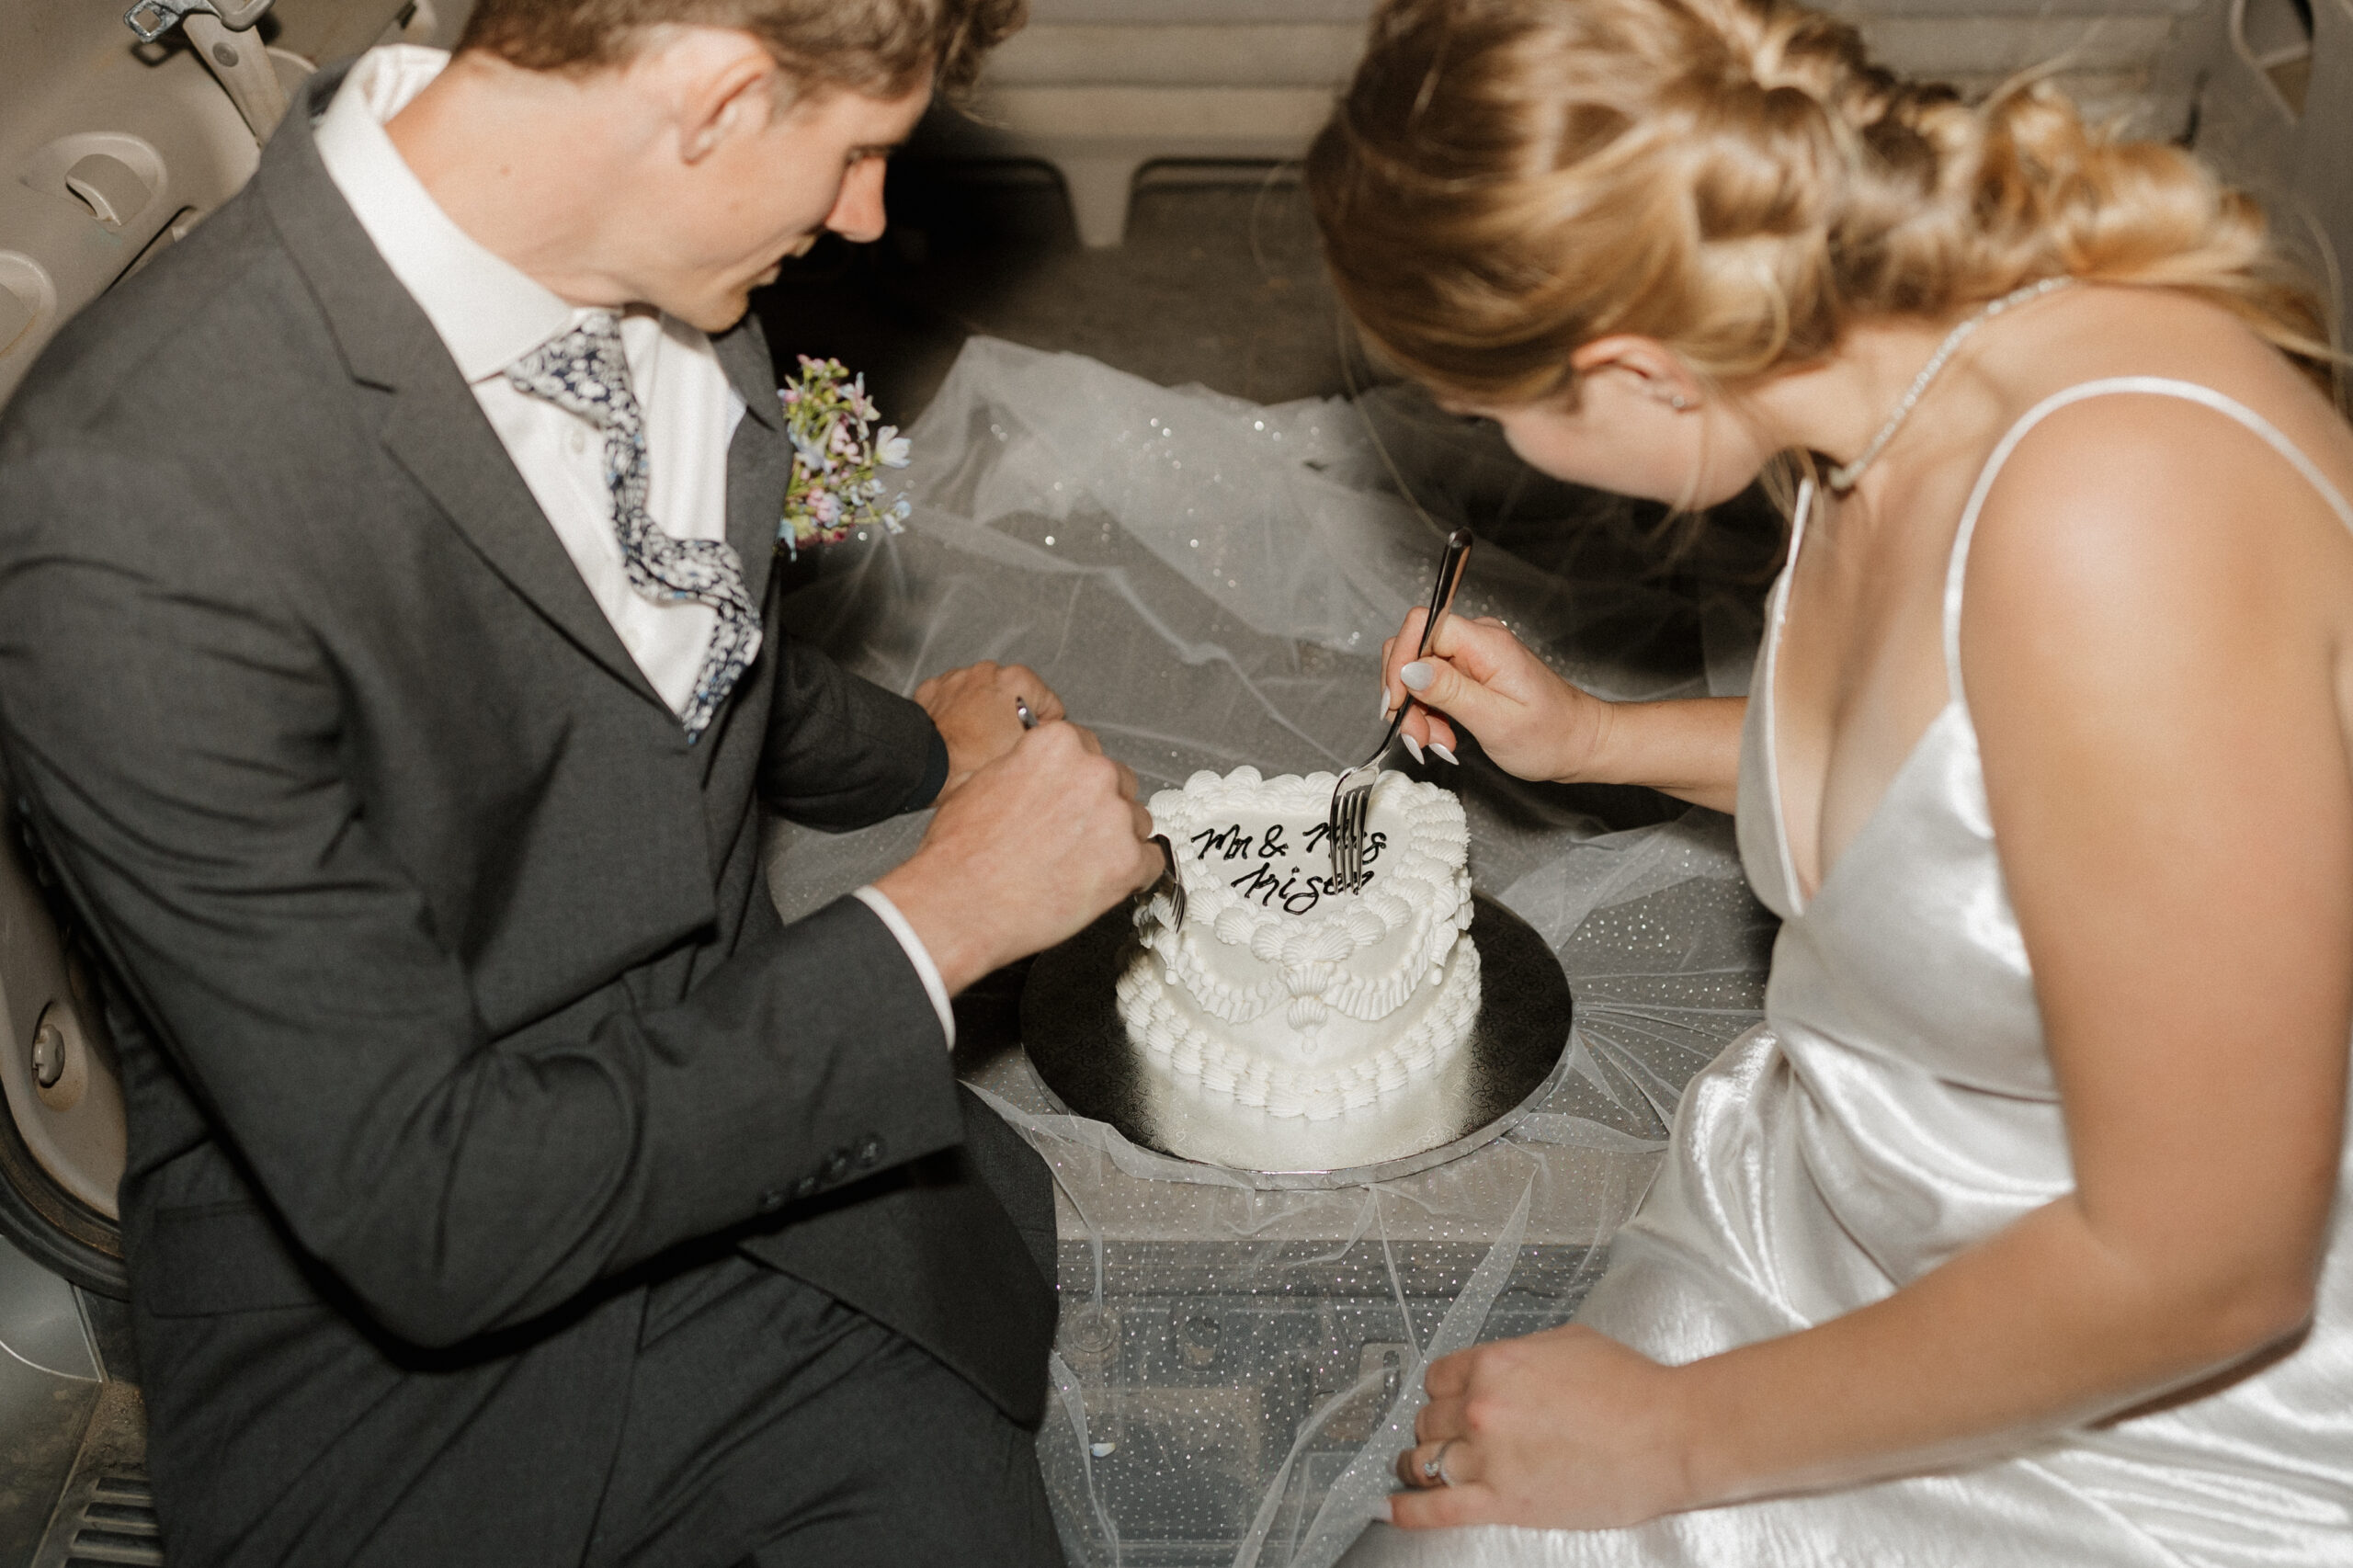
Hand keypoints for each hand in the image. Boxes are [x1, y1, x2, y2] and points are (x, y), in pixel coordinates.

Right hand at [872, 718, 1158, 992]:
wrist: (959, 904)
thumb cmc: (962, 852)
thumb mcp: (987, 780)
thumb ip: (1030, 767)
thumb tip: (1047, 774)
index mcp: (1058, 744)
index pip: (1088, 751)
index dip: (1075, 781)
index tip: (1069, 799)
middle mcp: (1094, 772)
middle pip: (1118, 783)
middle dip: (1099, 807)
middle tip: (1070, 836)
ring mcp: (1115, 817)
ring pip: (1135, 822)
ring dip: (1115, 840)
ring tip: (1075, 865)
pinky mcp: (1128, 863)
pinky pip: (1151, 863)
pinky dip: (1132, 874)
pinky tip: (1101, 882)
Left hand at [914, 661, 1064, 801]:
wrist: (928, 768)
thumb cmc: (974, 764)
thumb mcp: (1027, 753)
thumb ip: (1045, 738)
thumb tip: (1047, 738)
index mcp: (1019, 680)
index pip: (1051, 705)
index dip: (1045, 730)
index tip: (1031, 742)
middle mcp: (989, 670)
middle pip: (1015, 697)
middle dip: (1012, 716)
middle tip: (1003, 744)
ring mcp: (959, 677)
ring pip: (983, 695)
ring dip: (983, 711)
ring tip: (976, 741)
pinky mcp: (934, 688)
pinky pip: (955, 698)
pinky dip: (957, 711)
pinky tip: (957, 732)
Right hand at [1377, 611, 1610, 784]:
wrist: (1579, 743)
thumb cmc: (1551, 736)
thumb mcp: (1496, 721)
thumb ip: (1450, 692)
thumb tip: (1409, 669)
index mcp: (1486, 643)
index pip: (1421, 625)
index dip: (1400, 662)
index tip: (1398, 703)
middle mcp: (1477, 640)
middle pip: (1413, 649)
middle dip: (1405, 696)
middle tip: (1419, 735)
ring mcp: (1473, 655)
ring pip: (1417, 672)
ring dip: (1417, 712)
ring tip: (1439, 742)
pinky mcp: (1470, 672)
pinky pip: (1431, 684)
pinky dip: (1429, 713)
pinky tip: (1444, 735)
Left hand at [1389, 1325, 1696, 1530]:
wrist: (1669, 1435)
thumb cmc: (1632, 1389)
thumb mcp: (1568, 1343)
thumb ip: (1521, 1354)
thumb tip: (1503, 1365)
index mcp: (1495, 1364)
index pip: (1437, 1376)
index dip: (1444, 1390)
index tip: (1448, 1399)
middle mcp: (1482, 1408)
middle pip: (1428, 1417)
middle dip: (1438, 1425)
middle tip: (1449, 1435)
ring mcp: (1488, 1458)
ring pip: (1424, 1458)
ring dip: (1422, 1462)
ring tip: (1420, 1467)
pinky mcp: (1502, 1502)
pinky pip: (1436, 1508)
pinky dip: (1408, 1510)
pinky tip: (1390, 1508)